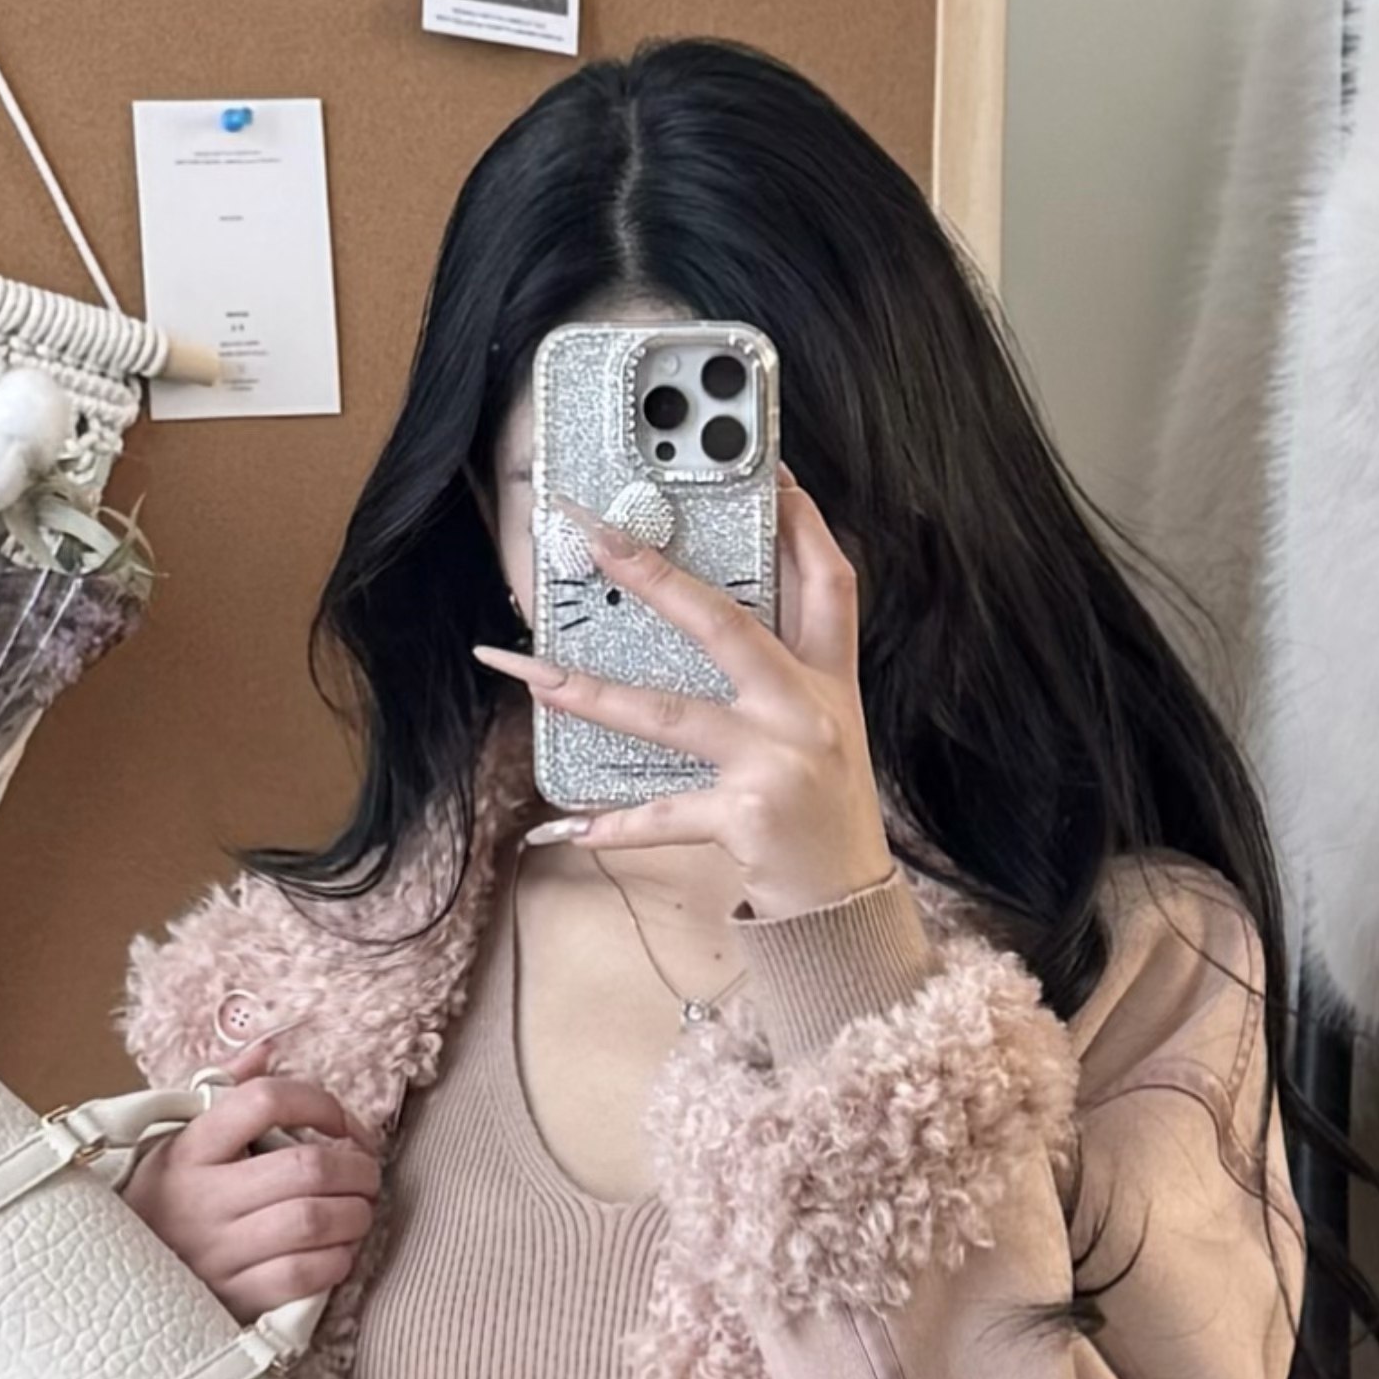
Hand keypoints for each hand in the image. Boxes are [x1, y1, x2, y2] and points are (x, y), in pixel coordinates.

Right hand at [126, 1042, 372, 1322]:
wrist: (117, 1283)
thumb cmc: (164, 1203)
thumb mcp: (176, 1141)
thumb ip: (222, 1092)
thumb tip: (268, 1047)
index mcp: (190, 1148)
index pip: (263, 1102)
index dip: (318, 1103)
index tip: (342, 1121)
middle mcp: (203, 1199)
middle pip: (306, 1168)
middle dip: (356, 1167)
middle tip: (368, 1172)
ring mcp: (218, 1252)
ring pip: (312, 1221)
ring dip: (355, 1214)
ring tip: (360, 1211)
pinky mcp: (234, 1300)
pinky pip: (303, 1276)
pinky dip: (338, 1261)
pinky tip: (339, 1252)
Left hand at [480, 478, 893, 918]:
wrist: (848, 906)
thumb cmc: (826, 815)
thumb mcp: (827, 729)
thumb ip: (788, 670)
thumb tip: (724, 617)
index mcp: (829, 680)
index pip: (828, 581)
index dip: (802, 522)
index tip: (768, 472)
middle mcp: (805, 711)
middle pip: (725, 622)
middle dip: (654, 574)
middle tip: (593, 536)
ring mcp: (774, 763)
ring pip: (668, 714)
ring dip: (591, 693)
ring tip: (530, 674)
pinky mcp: (746, 817)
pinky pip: (663, 817)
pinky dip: (613, 825)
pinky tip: (564, 828)